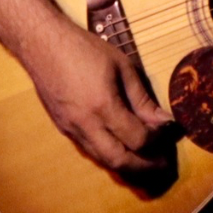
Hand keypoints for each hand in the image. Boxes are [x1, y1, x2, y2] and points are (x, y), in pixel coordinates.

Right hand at [25, 17, 177, 178]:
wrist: (41, 44)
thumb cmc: (84, 49)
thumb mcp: (122, 66)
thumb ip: (142, 98)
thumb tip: (163, 121)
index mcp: (103, 105)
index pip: (137, 138)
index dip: (158, 141)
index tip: (171, 135)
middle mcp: (85, 124)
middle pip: (119, 160)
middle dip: (144, 168)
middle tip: (163, 165)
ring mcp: (71, 129)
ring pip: (102, 161)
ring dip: (126, 167)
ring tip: (147, 163)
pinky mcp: (63, 128)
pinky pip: (89, 151)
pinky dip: (109, 156)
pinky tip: (122, 149)